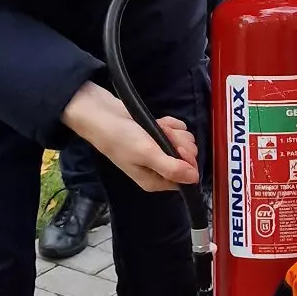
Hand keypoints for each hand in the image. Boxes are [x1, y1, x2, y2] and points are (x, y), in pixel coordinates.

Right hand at [62, 82, 198, 193]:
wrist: (102, 114)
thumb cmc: (121, 138)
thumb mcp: (147, 154)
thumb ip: (171, 168)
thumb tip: (194, 179)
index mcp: (155, 180)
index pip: (185, 178)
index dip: (186, 162)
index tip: (178, 149)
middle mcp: (159, 168)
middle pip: (187, 158)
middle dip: (179, 142)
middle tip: (162, 135)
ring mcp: (159, 151)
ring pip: (184, 142)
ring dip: (174, 132)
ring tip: (157, 127)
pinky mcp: (158, 135)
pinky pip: (177, 130)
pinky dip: (170, 124)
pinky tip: (159, 122)